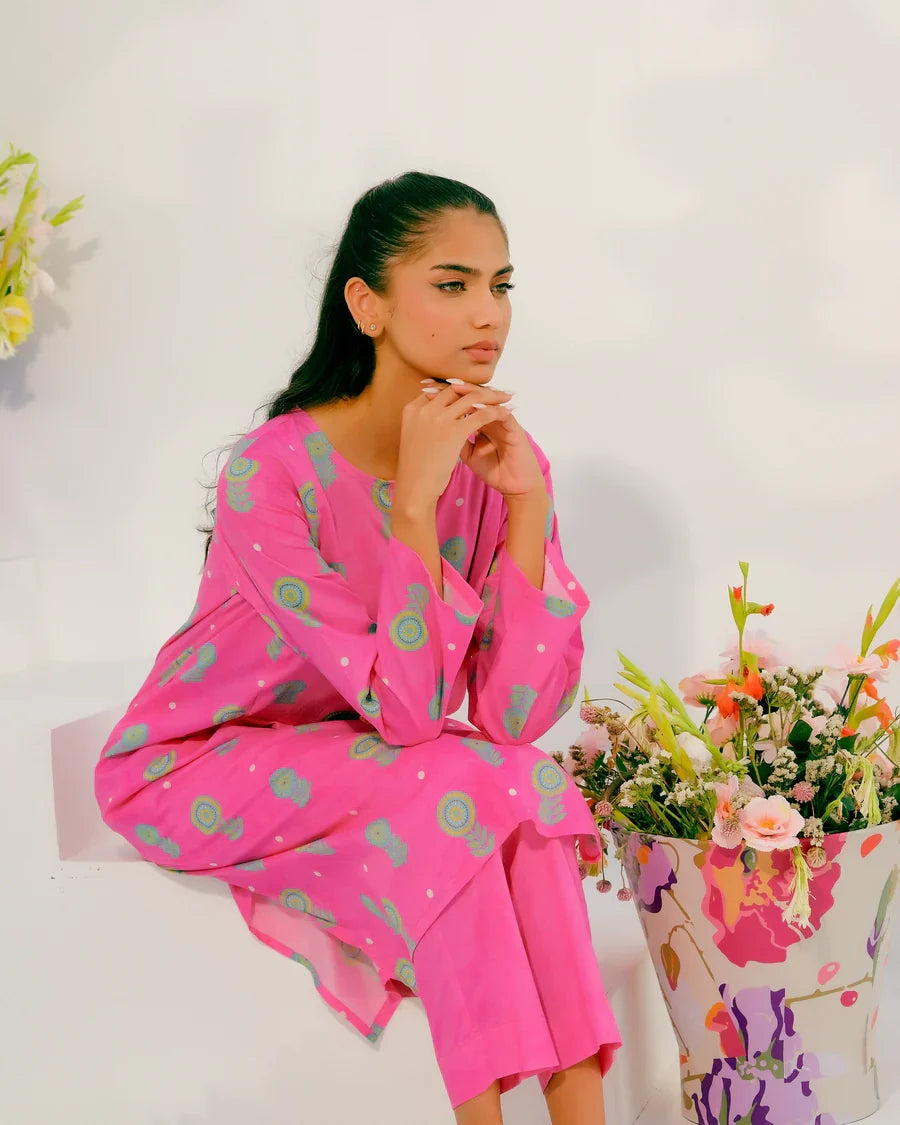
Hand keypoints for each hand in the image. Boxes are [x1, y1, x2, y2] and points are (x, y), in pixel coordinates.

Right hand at [392, 382, 513, 512]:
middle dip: (477, 389)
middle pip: (456, 389)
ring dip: (492, 396)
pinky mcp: (453, 431)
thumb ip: (425, 424)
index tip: (474, 391)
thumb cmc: (415, 469)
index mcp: (412, 409)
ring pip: (472, 398)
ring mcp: (438, 418)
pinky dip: (496, 412)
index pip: (440, 390)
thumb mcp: (415, 439)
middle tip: (495, 391)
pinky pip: (481, 414)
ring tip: (506, 398)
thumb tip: (438, 417)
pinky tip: (506, 413)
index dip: (460, 389)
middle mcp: (424, 408)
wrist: (414, 489)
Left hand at [439, 380, 545, 499]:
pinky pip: (501, 413)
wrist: (514, 485)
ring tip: (454, 387)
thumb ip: (454, 440)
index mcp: (479, 421)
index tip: (424, 390)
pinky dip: (489, 408)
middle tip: (434, 382)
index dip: (444, 395)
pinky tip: (475, 405)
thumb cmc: (493, 471)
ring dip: (471, 392)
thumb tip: (432, 430)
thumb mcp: (467, 455)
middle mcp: (491, 417)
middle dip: (454, 388)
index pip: (461, 401)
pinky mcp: (514, 428)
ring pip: (487, 399)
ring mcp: (503, 420)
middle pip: (472, 395)